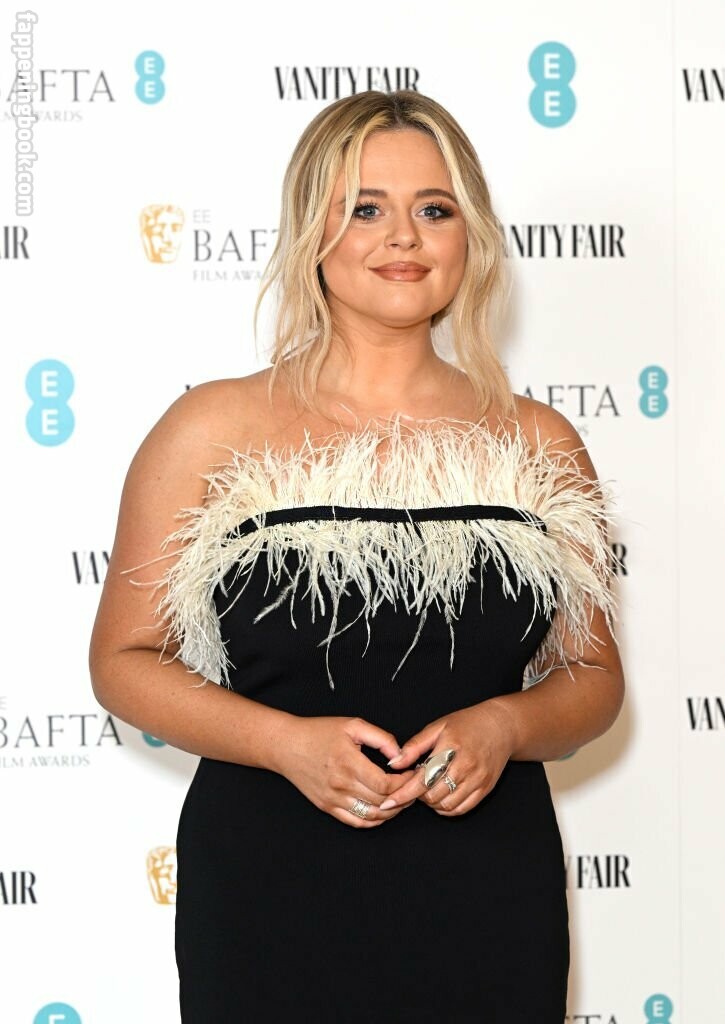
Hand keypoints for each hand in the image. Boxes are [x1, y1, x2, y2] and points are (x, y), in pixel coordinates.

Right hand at [275, 715, 418, 828]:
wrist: (286, 746)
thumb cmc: (318, 732)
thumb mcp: (352, 725)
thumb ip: (381, 738)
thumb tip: (400, 755)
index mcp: (348, 763)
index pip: (384, 784)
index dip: (403, 783)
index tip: (411, 774)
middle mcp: (341, 785)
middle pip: (381, 801)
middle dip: (403, 797)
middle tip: (412, 787)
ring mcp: (333, 799)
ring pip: (371, 815)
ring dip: (392, 811)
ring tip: (401, 799)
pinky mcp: (327, 807)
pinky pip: (356, 822)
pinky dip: (374, 820)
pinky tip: (383, 810)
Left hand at [381, 700, 517, 816]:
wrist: (501, 727)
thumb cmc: (467, 724)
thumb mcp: (438, 727)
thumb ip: (415, 746)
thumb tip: (394, 763)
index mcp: (452, 747)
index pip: (423, 778)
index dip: (404, 793)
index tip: (388, 802)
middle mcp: (467, 766)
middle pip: (433, 795)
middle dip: (418, 795)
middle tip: (415, 783)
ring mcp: (478, 779)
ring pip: (447, 805)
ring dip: (432, 803)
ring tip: (429, 788)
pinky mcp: (485, 789)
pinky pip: (462, 809)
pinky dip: (447, 808)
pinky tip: (441, 796)